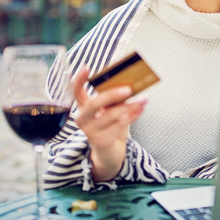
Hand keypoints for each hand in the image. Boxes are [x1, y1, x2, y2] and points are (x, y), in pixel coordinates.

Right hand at [72, 66, 146, 181]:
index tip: (85, 67)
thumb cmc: (111, 127)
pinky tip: (140, 110)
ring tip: (143, 100)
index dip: (79, 79)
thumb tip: (130, 86)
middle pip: (93, 103)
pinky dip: (131, 116)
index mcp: (84, 107)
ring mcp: (89, 131)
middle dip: (111, 95)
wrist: (110, 152)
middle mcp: (82, 118)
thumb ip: (115, 100)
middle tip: (128, 89)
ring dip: (129, 106)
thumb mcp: (111, 111)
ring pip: (110, 115)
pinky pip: (118, 125)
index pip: (76, 91)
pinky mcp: (99, 140)